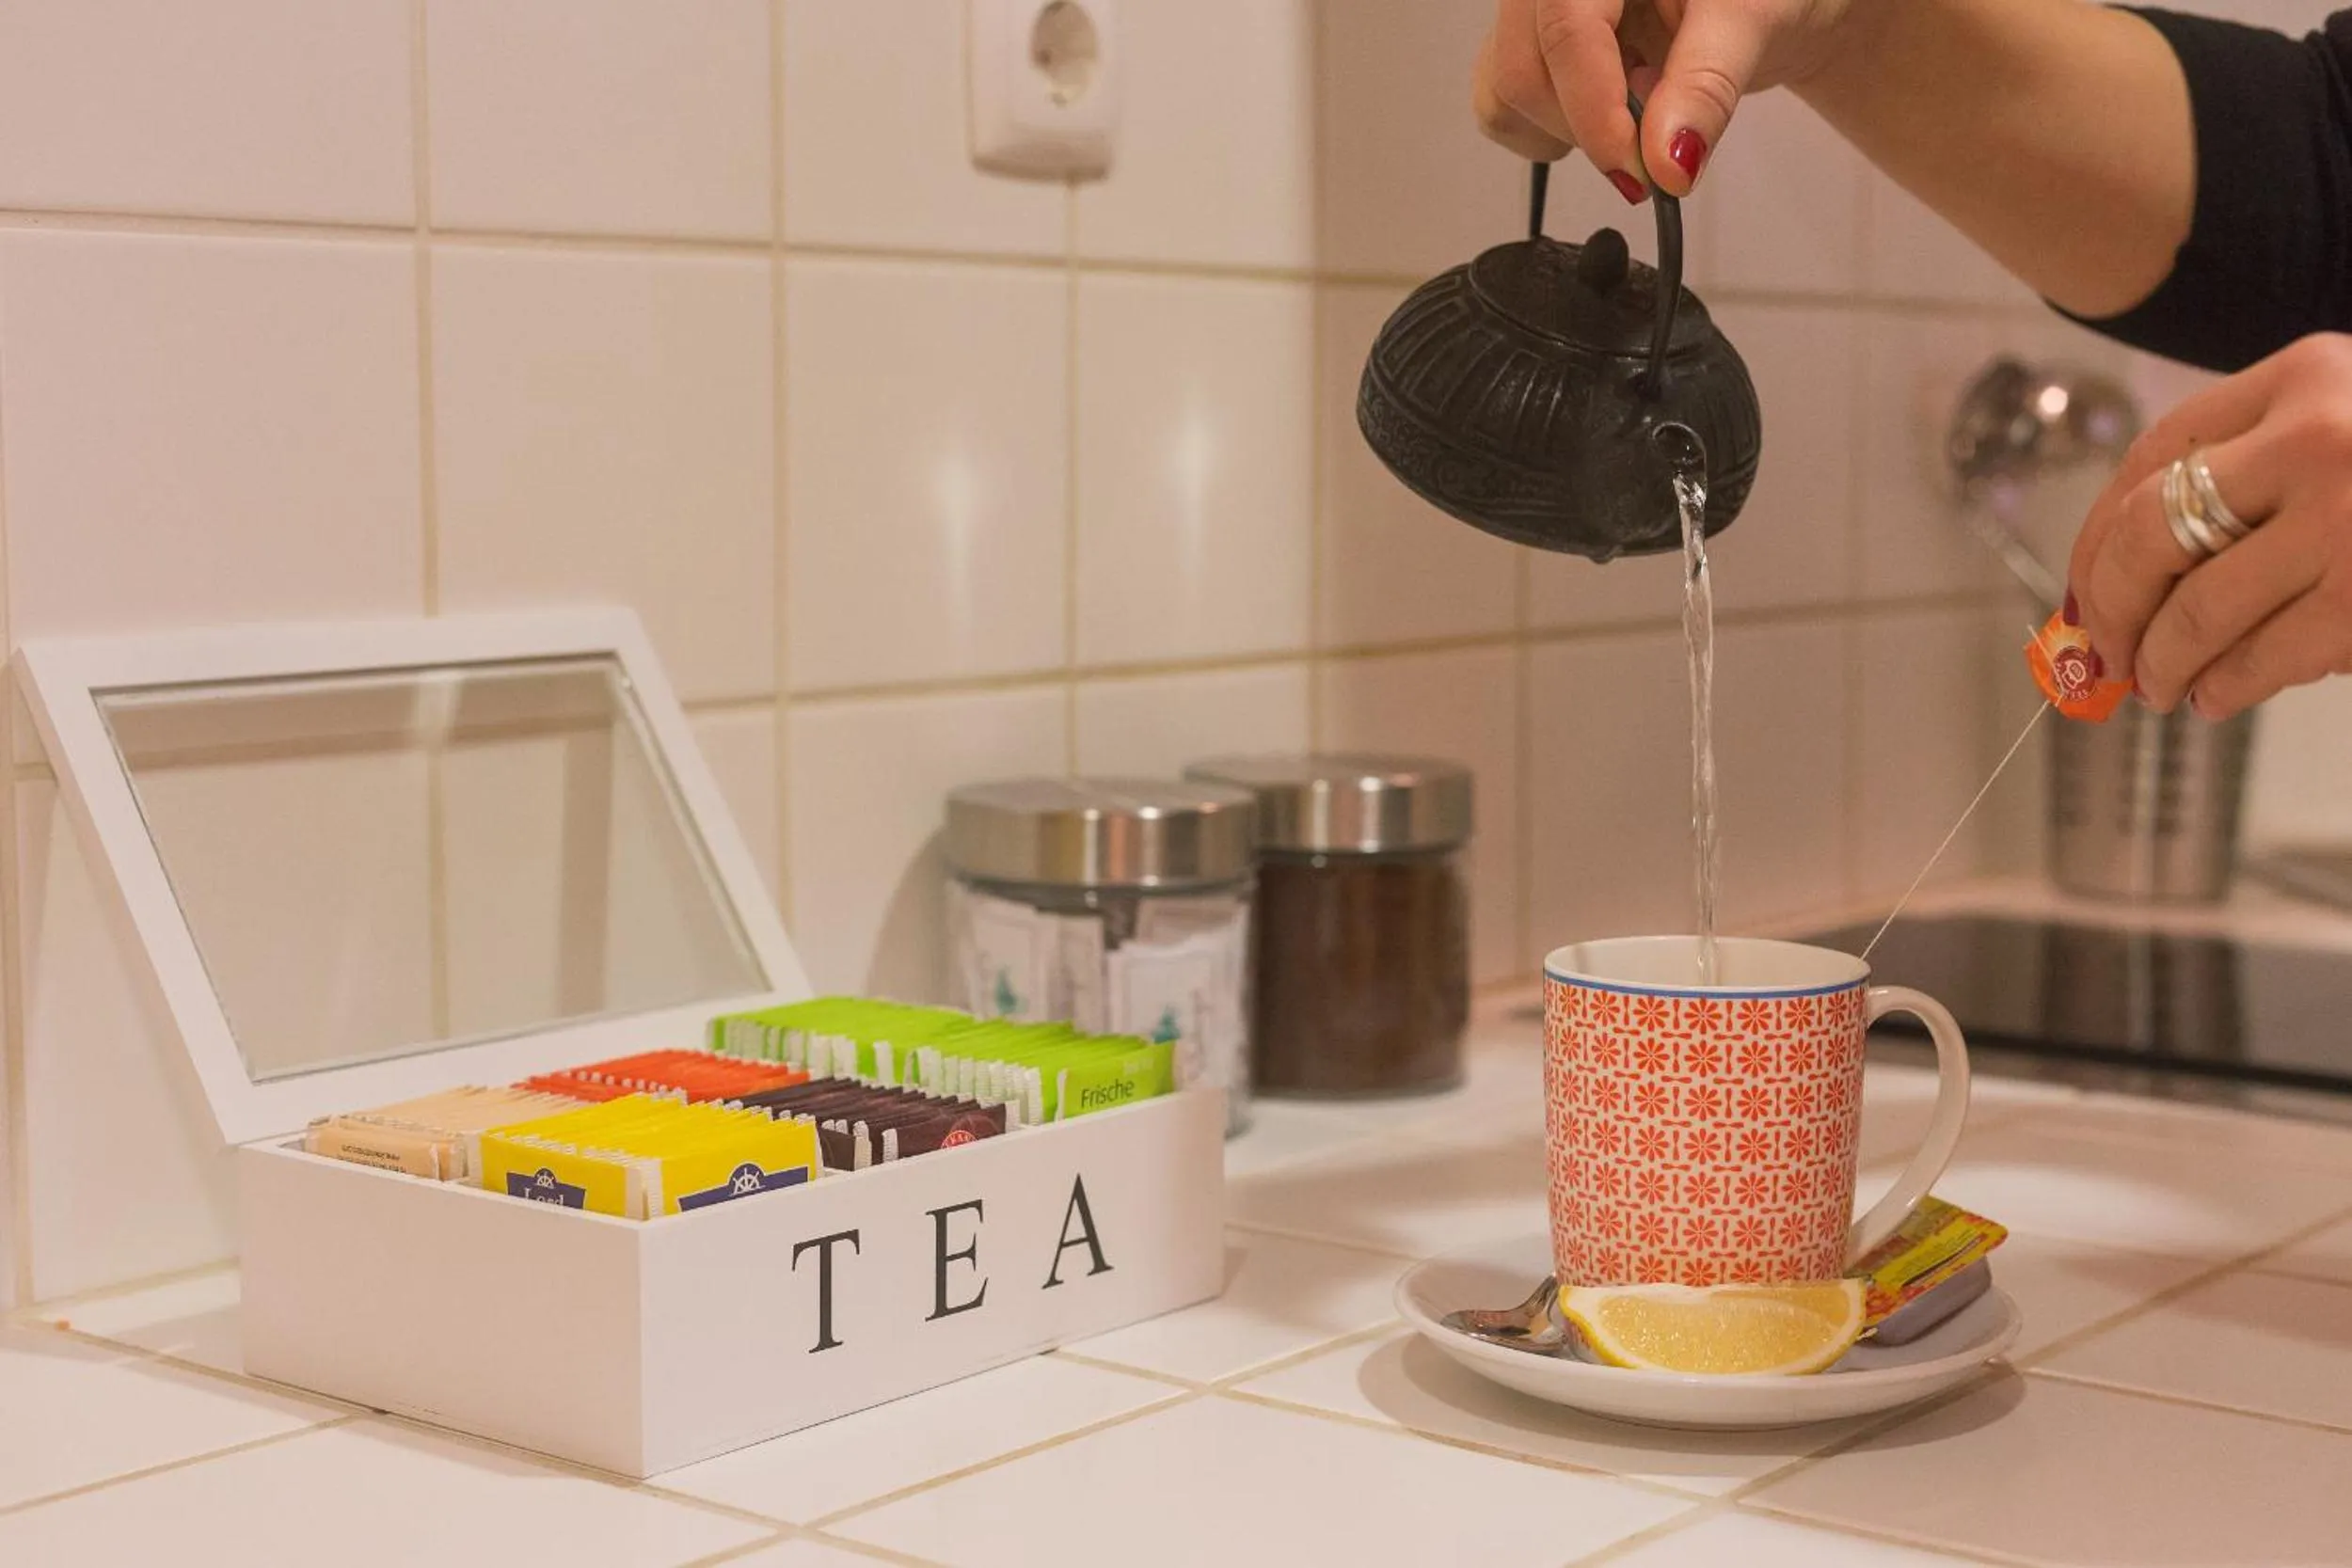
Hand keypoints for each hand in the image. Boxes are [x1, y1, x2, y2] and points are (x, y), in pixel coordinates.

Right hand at [1471, 0, 1862, 198]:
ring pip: (1503, 90)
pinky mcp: (1527, 41)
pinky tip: (1608, 109)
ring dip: (1568, 129)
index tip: (1639, 174)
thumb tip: (1667, 166)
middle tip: (1659, 146)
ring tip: (1641, 106)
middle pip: (1524, 67)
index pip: (1567, 26)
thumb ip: (1706, 88)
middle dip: (1590, 127)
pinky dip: (1548, 129)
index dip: (1595, 110)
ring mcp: (1532, 7)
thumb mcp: (1753, 23)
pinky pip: (1499, 101)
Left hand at [2068, 333, 2351, 721]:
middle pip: (2150, 531)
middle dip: (2111, 606)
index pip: (2151, 456)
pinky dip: (2224, 686)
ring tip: (2159, 686)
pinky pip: (2267, 656)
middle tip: (2106, 652)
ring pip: (2199, 608)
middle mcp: (2319, 434)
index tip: (2082, 590)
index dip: (2096, 536)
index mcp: (2302, 375)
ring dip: (2160, 661)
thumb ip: (2252, 471)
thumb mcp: (2344, 424)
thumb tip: (2117, 580)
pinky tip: (2214, 696)